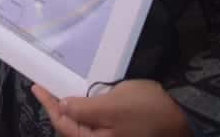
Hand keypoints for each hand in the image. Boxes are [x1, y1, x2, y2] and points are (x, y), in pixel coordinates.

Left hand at [32, 80, 190, 136]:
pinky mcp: (120, 132)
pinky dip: (85, 110)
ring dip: (71, 109)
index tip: (36, 87)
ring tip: (59, 91)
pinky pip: (95, 123)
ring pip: (82, 125)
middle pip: (70, 127)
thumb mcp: (112, 105)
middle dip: (57, 108)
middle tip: (45, 87)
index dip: (48, 104)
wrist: (183, 117)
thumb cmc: (147, 110)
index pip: (62, 124)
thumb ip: (83, 109)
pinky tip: (82, 99)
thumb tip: (62, 107)